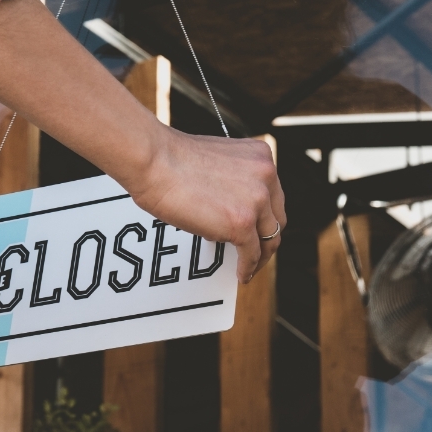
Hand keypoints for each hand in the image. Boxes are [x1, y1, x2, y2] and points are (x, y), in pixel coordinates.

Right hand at [129, 129, 285, 282]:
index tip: (258, 229)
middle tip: (257, 253)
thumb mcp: (217, 162)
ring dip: (260, 258)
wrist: (155, 161)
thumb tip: (228, 212)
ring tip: (249, 268)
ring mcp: (256, 200)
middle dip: (267, 239)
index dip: (266, 217)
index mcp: (261, 156)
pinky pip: (251, 254)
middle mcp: (266, 176)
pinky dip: (247, 268)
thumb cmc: (171, 158)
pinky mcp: (241, 223)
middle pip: (277, 219)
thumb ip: (232, 182)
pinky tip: (240, 274)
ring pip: (269, 239)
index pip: (274, 195)